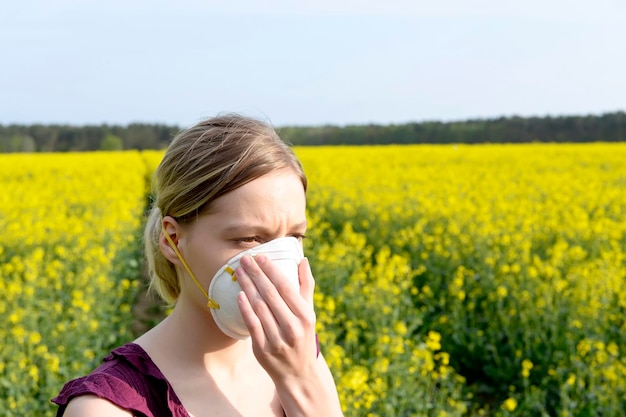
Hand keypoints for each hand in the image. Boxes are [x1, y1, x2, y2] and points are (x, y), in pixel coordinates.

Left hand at [236, 255, 317, 378]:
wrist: (298, 374)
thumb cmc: (303, 337)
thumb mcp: (309, 313)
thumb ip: (306, 286)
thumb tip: (303, 260)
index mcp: (305, 316)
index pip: (286, 287)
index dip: (271, 270)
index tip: (260, 256)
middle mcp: (292, 327)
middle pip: (270, 295)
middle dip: (256, 274)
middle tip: (245, 259)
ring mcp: (277, 339)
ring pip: (259, 307)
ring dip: (247, 287)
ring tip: (240, 272)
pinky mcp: (263, 350)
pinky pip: (252, 325)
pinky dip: (245, 309)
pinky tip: (239, 294)